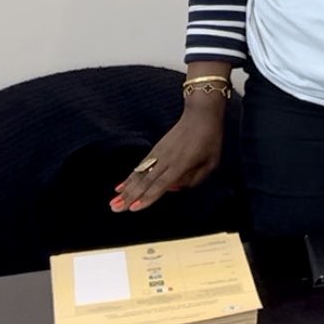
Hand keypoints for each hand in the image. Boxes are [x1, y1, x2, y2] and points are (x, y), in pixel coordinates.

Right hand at [110, 104, 224, 212]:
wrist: (200, 115)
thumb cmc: (209, 140)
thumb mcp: (211, 163)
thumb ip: (194, 179)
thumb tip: (173, 188)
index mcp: (181, 164)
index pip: (161, 185)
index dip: (147, 198)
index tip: (133, 209)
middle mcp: (166, 159)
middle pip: (145, 182)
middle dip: (129, 197)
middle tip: (114, 209)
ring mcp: (158, 153)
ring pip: (139, 175)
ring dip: (125, 190)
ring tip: (113, 202)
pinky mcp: (155, 149)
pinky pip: (140, 167)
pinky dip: (129, 178)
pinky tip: (119, 187)